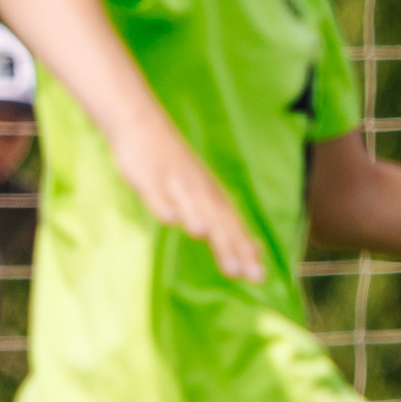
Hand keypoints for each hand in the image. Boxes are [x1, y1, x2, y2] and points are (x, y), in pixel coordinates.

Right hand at [108, 128, 263, 281]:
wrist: (142, 124)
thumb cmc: (175, 167)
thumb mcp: (203, 193)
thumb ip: (223, 221)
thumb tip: (253, 251)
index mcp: (212, 196)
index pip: (234, 226)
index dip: (246, 250)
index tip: (259, 277)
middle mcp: (199, 190)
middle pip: (217, 220)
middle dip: (229, 245)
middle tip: (240, 272)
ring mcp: (174, 182)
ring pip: (190, 204)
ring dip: (199, 220)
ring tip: (206, 237)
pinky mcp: (149, 176)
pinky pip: (156, 192)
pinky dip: (163, 204)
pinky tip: (169, 218)